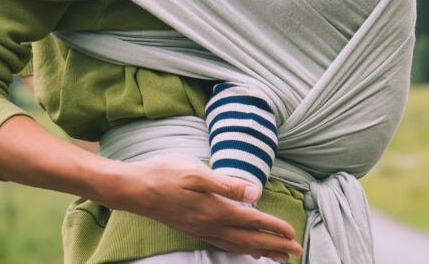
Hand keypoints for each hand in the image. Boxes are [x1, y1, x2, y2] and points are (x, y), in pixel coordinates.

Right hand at [103, 155, 301, 260]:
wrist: (133, 189)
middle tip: (295, 253)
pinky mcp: (192, 228)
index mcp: (215, 210)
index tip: (293, 235)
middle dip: (274, 246)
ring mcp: (200, 229)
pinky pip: (222, 243)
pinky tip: (243, 248)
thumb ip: (228, 184)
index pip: (252, 222)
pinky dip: (238, 248)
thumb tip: (256, 194)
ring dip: (259, 251)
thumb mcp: (197, 173)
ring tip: (277, 257)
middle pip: (248, 240)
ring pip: (236, 245)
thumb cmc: (164, 175)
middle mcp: (209, 225)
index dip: (274, 229)